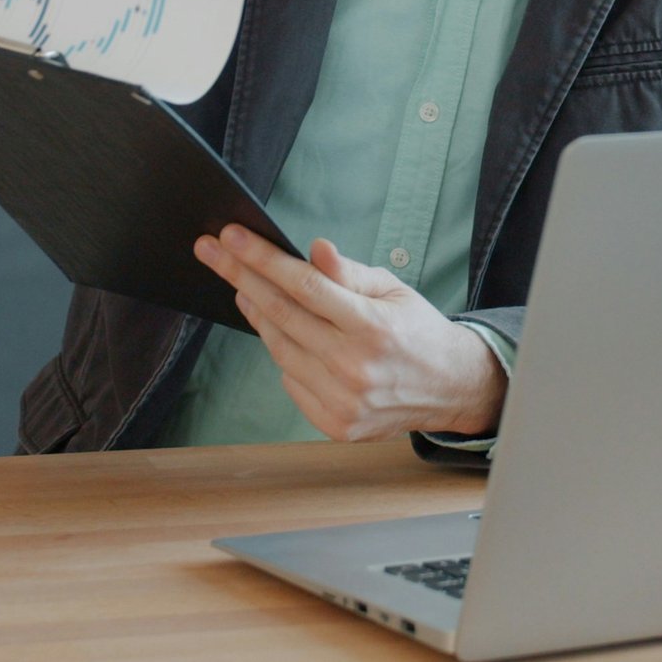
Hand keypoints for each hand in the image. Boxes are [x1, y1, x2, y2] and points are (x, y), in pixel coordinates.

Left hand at [194, 226, 506, 441]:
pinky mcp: (335, 423)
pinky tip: (281, 332)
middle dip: (240, 277)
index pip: (304, 286)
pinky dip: (282, 353)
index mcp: (372, 327)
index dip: (262, 259)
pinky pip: (290, 380)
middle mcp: (355, 366)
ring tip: (243, 288)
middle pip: (281, 314)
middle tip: (211, 251)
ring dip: (256, 314)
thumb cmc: (418, 331)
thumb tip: (314, 249)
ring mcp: (342, 400)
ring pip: (279, 348)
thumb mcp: (393, 290)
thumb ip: (349, 273)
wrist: (449, 387)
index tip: (231, 237)